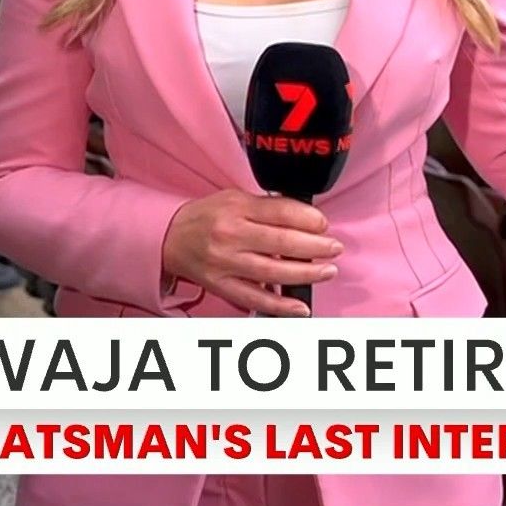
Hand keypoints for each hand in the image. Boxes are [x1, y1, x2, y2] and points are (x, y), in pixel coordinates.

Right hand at [162, 190, 341, 316]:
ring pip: (272, 273)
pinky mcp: (222, 286)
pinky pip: (255, 299)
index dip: (308, 219)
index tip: (324, 224)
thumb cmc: (207, 215)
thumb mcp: (235, 198)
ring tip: (328, 271)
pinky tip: (302, 307)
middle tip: (335, 248)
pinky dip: (280, 306)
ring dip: (306, 274)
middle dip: (315, 247)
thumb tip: (306, 218)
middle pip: (281, 243)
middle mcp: (231, 236)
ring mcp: (226, 263)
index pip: (280, 212)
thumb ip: (268, 207)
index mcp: (236, 209)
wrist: (170, 237)